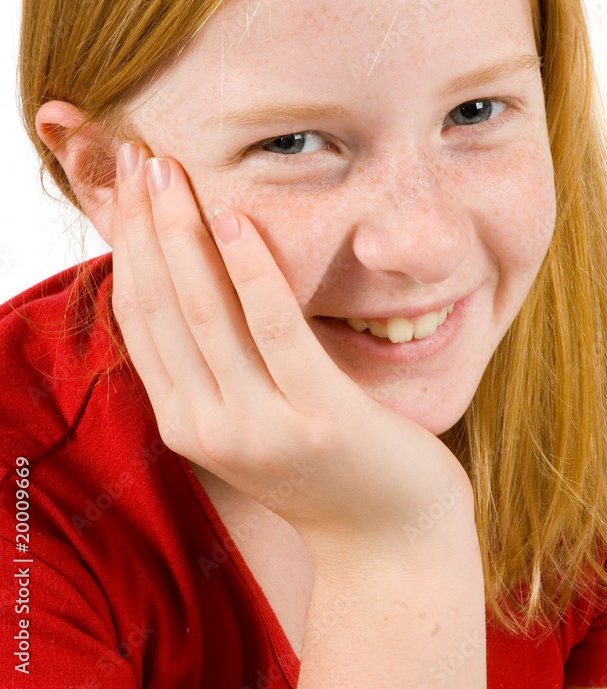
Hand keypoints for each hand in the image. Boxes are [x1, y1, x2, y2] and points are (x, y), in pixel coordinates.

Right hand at [111, 142, 475, 575]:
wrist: (389, 539)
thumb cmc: (324, 464)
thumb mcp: (251, 416)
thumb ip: (215, 364)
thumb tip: (189, 279)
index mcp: (185, 421)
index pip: (140, 317)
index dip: (127, 246)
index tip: (126, 186)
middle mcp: (207, 427)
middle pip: (161, 306)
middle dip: (143, 225)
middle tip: (137, 156)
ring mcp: (260, 426)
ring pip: (204, 312)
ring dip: (182, 234)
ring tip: (171, 172)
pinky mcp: (318, 417)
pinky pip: (275, 328)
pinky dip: (250, 270)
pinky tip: (236, 219)